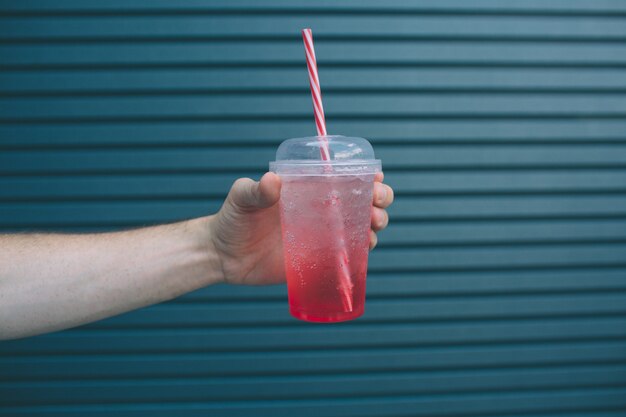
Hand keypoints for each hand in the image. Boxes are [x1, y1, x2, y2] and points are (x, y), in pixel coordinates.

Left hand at [209, 172, 393, 284]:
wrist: (222, 256)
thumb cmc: (232, 219)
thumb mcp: (241, 198)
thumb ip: (254, 189)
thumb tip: (272, 181)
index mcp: (308, 190)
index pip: (345, 178)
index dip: (366, 176)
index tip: (375, 177)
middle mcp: (321, 211)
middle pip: (362, 202)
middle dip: (379, 200)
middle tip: (376, 203)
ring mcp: (322, 237)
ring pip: (362, 228)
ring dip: (375, 225)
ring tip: (372, 225)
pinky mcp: (319, 261)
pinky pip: (348, 257)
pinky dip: (361, 253)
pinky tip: (363, 249)